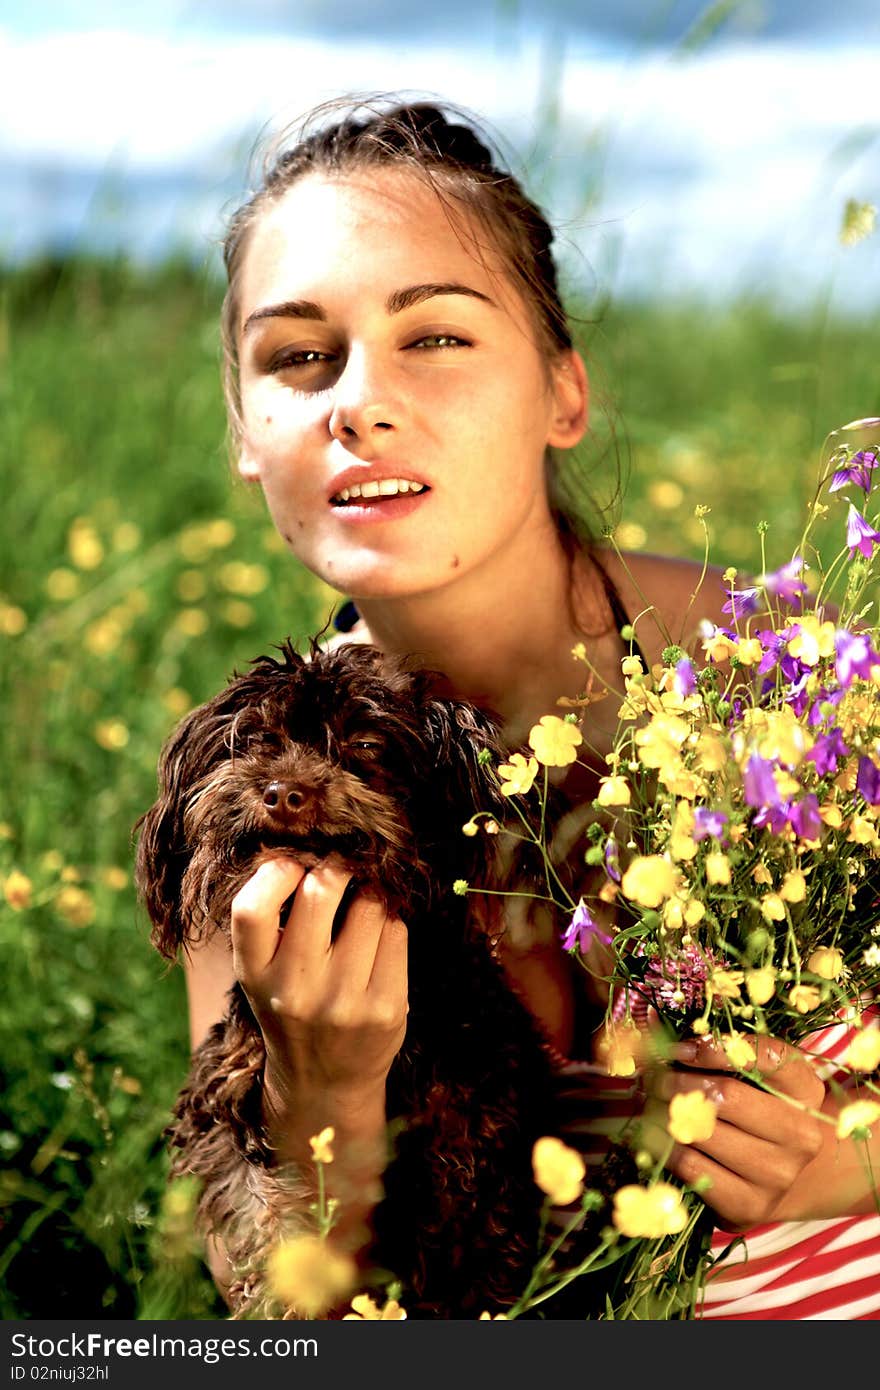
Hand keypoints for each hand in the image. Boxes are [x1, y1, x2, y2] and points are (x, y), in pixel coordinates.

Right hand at [230, 857, 408, 1119]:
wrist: (325, 1083)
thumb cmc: (291, 1007)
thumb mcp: (262, 972)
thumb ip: (272, 921)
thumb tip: (310, 847)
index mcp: (254, 974)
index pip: (251, 908)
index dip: (276, 872)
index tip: (293, 867)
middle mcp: (295, 989)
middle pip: (322, 891)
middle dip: (336, 869)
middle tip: (339, 872)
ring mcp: (344, 1000)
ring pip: (370, 904)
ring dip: (369, 895)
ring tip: (360, 910)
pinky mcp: (386, 1007)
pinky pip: (397, 931)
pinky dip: (390, 923)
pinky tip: (378, 938)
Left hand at [645, 1034, 825, 1230]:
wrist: (786, 1177)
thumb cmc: (762, 1110)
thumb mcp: (760, 1075)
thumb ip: (722, 1049)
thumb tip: (659, 1028)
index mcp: (806, 1089)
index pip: (765, 1057)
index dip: (714, 1049)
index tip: (679, 1050)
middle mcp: (801, 1134)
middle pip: (724, 1096)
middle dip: (678, 1083)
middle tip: (657, 1079)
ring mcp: (778, 1174)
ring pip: (701, 1132)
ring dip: (665, 1114)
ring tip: (655, 1105)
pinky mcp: (750, 1205)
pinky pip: (691, 1166)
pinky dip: (666, 1147)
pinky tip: (662, 1136)